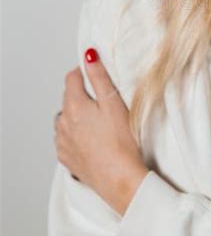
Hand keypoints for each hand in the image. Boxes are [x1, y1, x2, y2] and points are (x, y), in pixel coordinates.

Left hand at [54, 48, 148, 214]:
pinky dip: (76, 135)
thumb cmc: (121, 143)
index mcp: (74, 106)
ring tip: (100, 122)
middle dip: (82, 94)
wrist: (120, 179)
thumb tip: (89, 56)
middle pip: (68, 98)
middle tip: (104, 100)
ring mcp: (63, 142)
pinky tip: (93, 140)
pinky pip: (66, 139)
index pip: (72, 78)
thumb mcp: (113, 103)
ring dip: (77, 116)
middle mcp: (63, 123)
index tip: (96, 74)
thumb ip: (99, 77)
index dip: (84, 72)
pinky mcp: (67, 158)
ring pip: (66, 120)